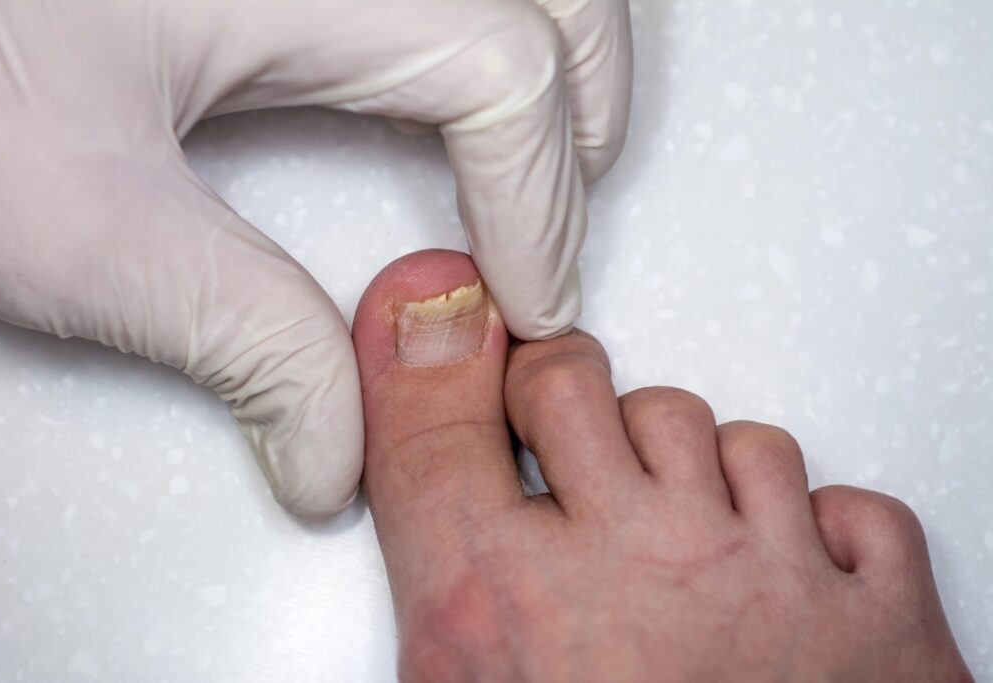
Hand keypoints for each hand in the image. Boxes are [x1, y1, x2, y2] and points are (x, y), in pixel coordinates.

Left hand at [0, 0, 632, 517]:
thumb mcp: (75, 221)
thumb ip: (239, 337)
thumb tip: (334, 442)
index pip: (502, 67)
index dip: (539, 199)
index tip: (529, 296)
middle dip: (583, 114)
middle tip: (556, 225)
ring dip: (556, 45)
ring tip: (543, 144)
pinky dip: (493, 11)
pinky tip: (461, 63)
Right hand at [351, 249, 971, 681]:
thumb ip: (427, 630)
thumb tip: (392, 594)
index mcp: (503, 624)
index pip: (433, 434)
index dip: (422, 358)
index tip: (427, 319)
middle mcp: (632, 574)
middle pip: (571, 383)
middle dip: (555, 401)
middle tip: (561, 452)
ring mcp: (764, 579)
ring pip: (706, 424)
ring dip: (684, 466)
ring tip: (676, 543)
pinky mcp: (881, 609)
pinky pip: (838, 496)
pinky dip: (812, 524)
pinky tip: (782, 581)